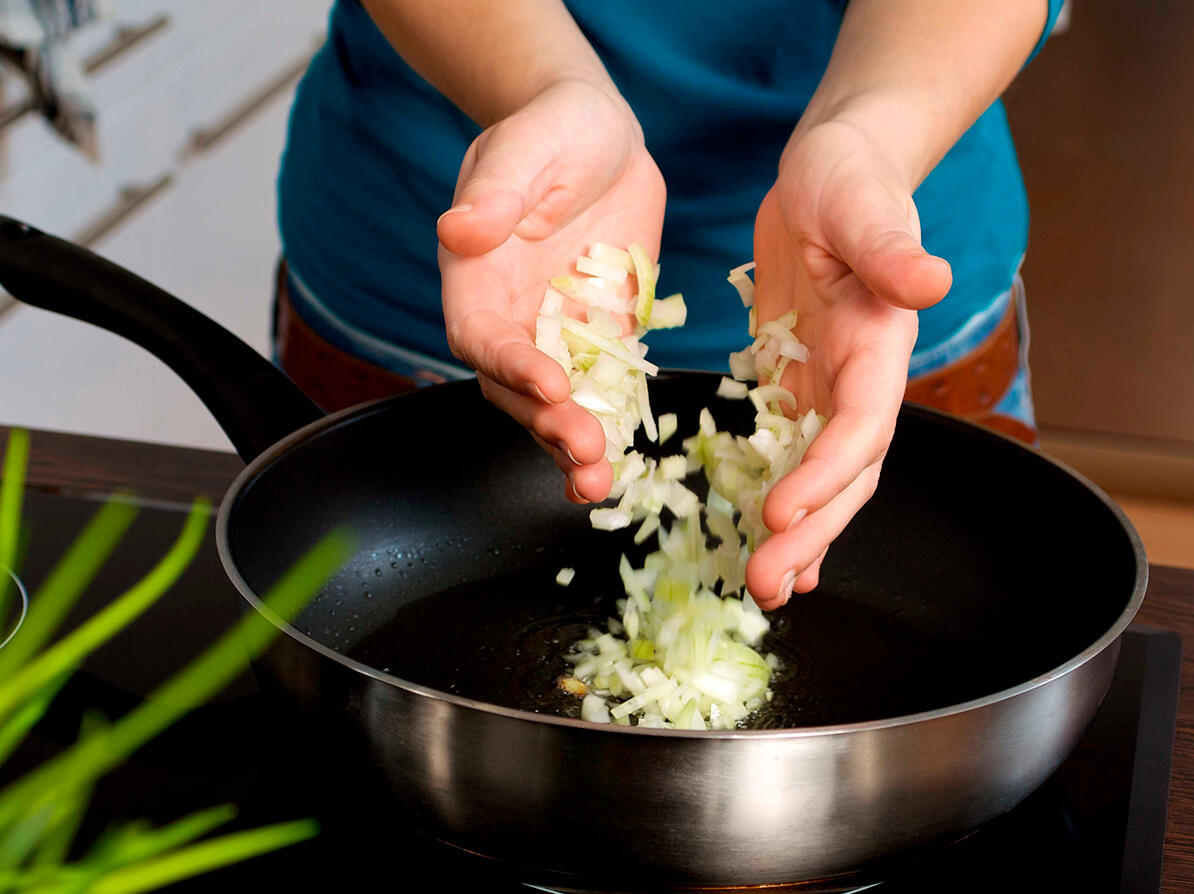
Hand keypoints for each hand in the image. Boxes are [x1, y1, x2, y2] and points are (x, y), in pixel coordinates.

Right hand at [438, 79, 665, 504]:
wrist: (601, 140)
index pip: (481, 335)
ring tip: (599, 481)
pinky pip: (603, 395)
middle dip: (545, 425)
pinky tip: (624, 466)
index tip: (549, 383)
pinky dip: (610, 431)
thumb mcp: (525, 147)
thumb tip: (459, 230)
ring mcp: (558, 337)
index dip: (508, 365)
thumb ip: (496, 191)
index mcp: (478, 278)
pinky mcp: (603, 343)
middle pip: (514, 389)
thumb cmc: (554, 131)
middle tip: (584, 453)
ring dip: (572, 446)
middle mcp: (512, 318)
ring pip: (554, 406)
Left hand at [744, 120, 952, 609]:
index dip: (825, 475)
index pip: (861, 427)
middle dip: (810, 533)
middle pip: (843, 474)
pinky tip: (757, 536)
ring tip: (764, 586)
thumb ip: (891, 247)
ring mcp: (825, 388)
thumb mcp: (861, 204)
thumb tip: (931, 281)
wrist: (830, 175)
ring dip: (795, 534)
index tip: (780, 513)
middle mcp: (858, 381)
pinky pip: (785, 452)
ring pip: (817, 478)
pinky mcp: (792, 383)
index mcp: (879, 346)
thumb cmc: (849, 178)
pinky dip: (775, 496)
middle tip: (765, 585)